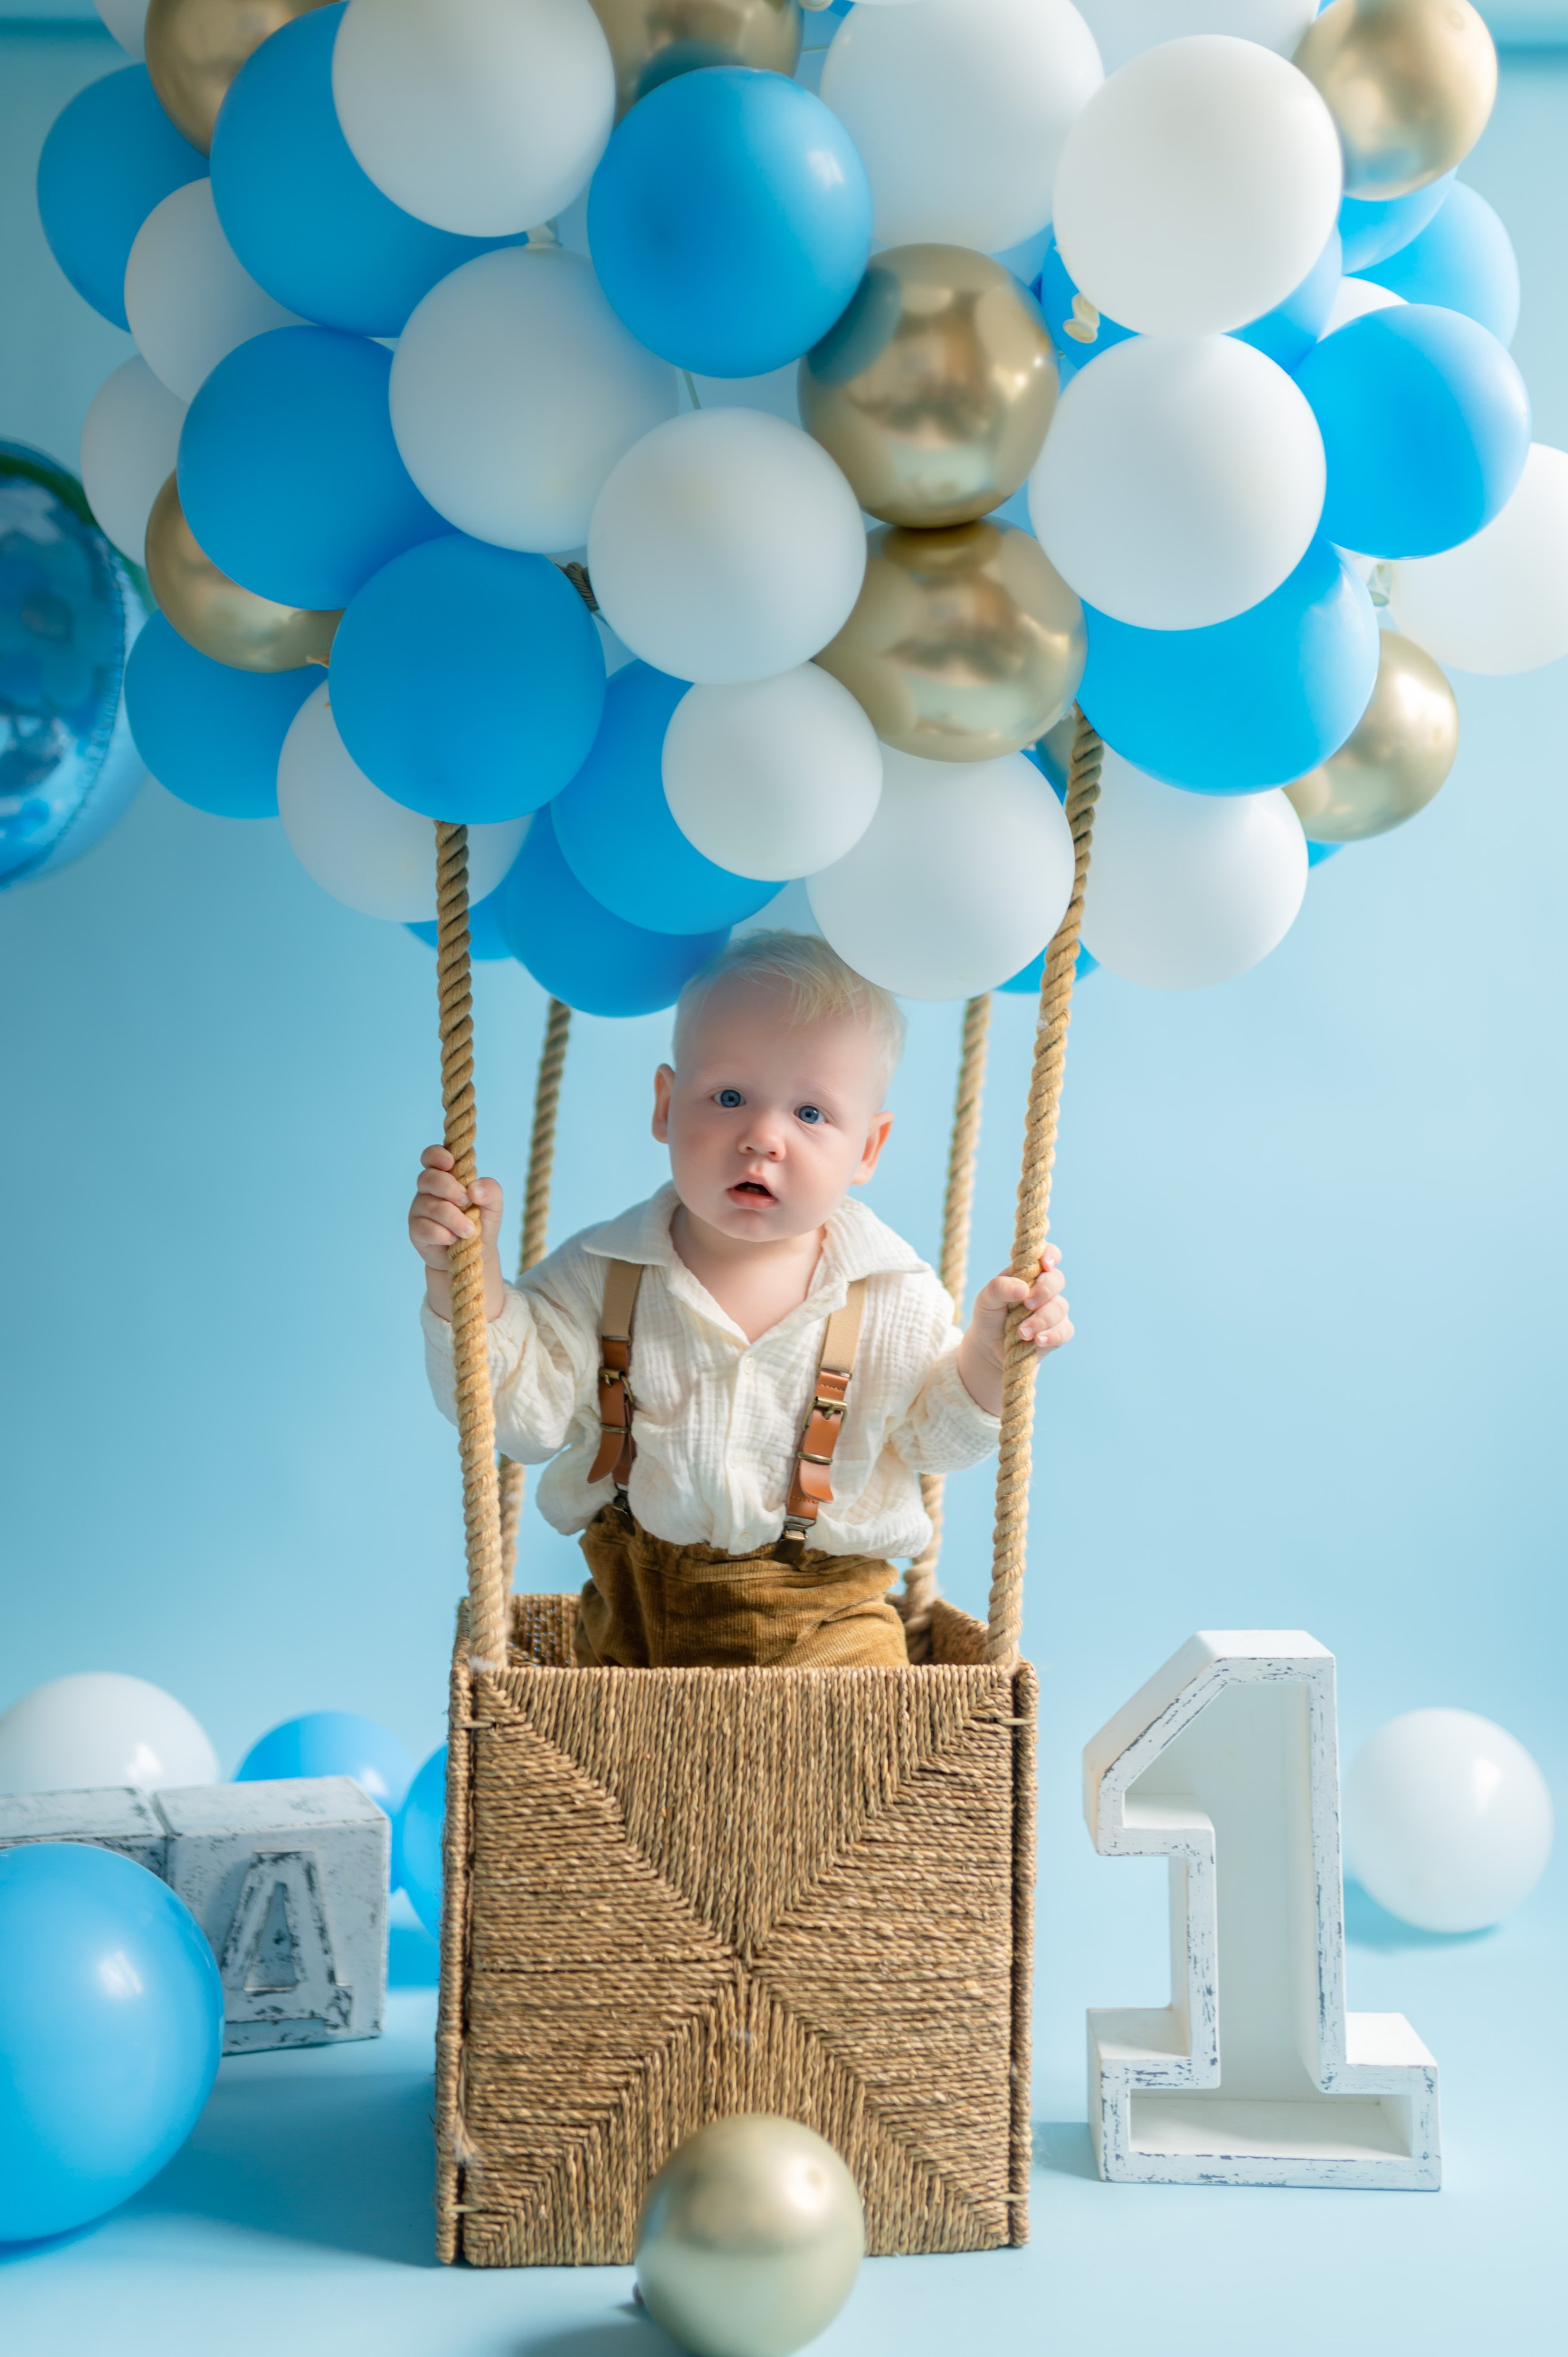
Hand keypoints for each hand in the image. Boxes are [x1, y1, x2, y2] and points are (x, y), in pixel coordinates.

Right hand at [409, 1145, 505, 1321]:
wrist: (475, 1255)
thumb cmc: (481, 1223)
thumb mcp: (494, 1205)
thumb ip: (491, 1190)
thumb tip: (474, 1189)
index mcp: (446, 1176)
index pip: (431, 1156)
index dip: (436, 1155)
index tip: (450, 1163)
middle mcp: (429, 1190)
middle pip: (428, 1178)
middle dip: (449, 1188)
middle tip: (466, 1201)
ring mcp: (420, 1209)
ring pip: (429, 1206)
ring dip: (453, 1218)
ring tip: (469, 1230)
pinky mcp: (416, 1230)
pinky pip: (425, 1228)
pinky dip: (443, 1234)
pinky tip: (453, 1240)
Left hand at [955, 1245, 1071, 1416]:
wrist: (988, 1347)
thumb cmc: (989, 1315)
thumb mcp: (985, 1299)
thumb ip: (999, 1288)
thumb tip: (1023, 1288)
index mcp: (1028, 1273)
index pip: (1048, 1255)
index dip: (1050, 1255)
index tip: (1044, 1265)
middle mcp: (1044, 1289)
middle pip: (1057, 1280)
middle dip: (1044, 1291)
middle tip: (1027, 1304)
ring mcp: (1053, 1310)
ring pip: (1060, 1308)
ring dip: (1041, 1320)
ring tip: (1021, 1332)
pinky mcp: (1058, 1332)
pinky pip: (1064, 1331)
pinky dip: (1052, 1335)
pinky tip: (1037, 1340)